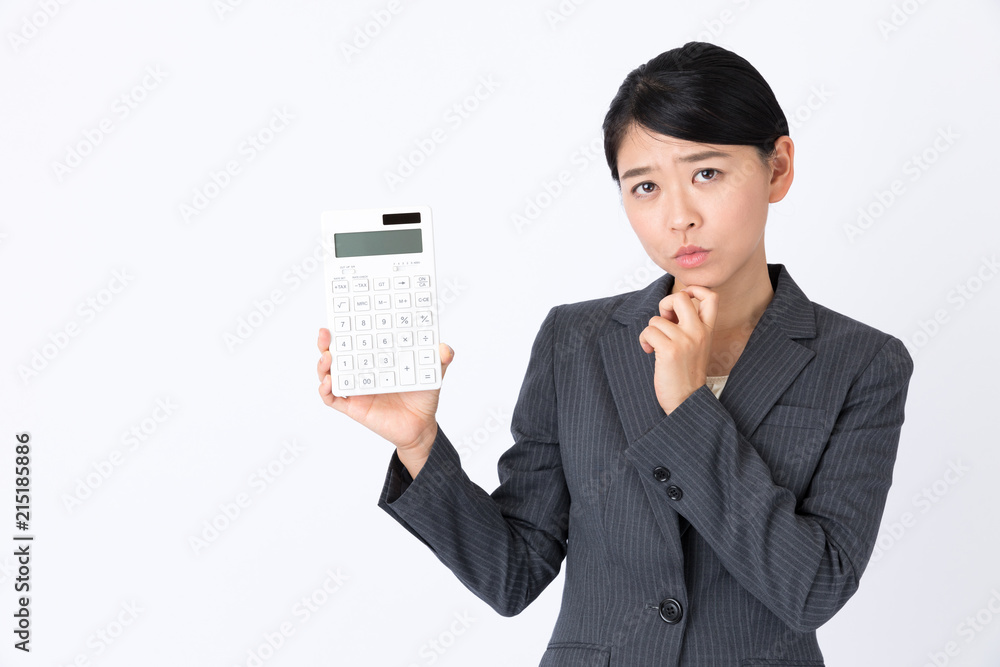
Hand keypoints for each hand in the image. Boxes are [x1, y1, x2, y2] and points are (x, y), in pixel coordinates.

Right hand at [316, 328, 454, 476]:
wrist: (421, 427)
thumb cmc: (422, 397)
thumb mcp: (432, 374)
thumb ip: (440, 359)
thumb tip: (445, 348)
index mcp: (376, 359)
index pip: (356, 340)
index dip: (345, 329)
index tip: (340, 316)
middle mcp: (362, 372)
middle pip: (336, 354)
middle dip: (326, 342)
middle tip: (326, 332)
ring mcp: (355, 389)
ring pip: (330, 374)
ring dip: (323, 365)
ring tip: (327, 356)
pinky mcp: (353, 407)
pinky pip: (332, 399)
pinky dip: (325, 391)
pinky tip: (327, 383)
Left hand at [638, 285, 717, 414]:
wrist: (686, 400)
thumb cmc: (686, 373)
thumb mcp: (697, 345)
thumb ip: (689, 326)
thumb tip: (669, 308)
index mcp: (707, 330)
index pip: (711, 296)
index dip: (695, 289)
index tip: (684, 299)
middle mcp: (698, 332)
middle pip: (680, 297)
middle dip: (665, 303)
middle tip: (664, 320)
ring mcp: (685, 340)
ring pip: (657, 319)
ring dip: (651, 331)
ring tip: (655, 346)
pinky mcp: (670, 350)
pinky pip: (649, 331)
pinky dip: (644, 340)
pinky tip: (650, 352)